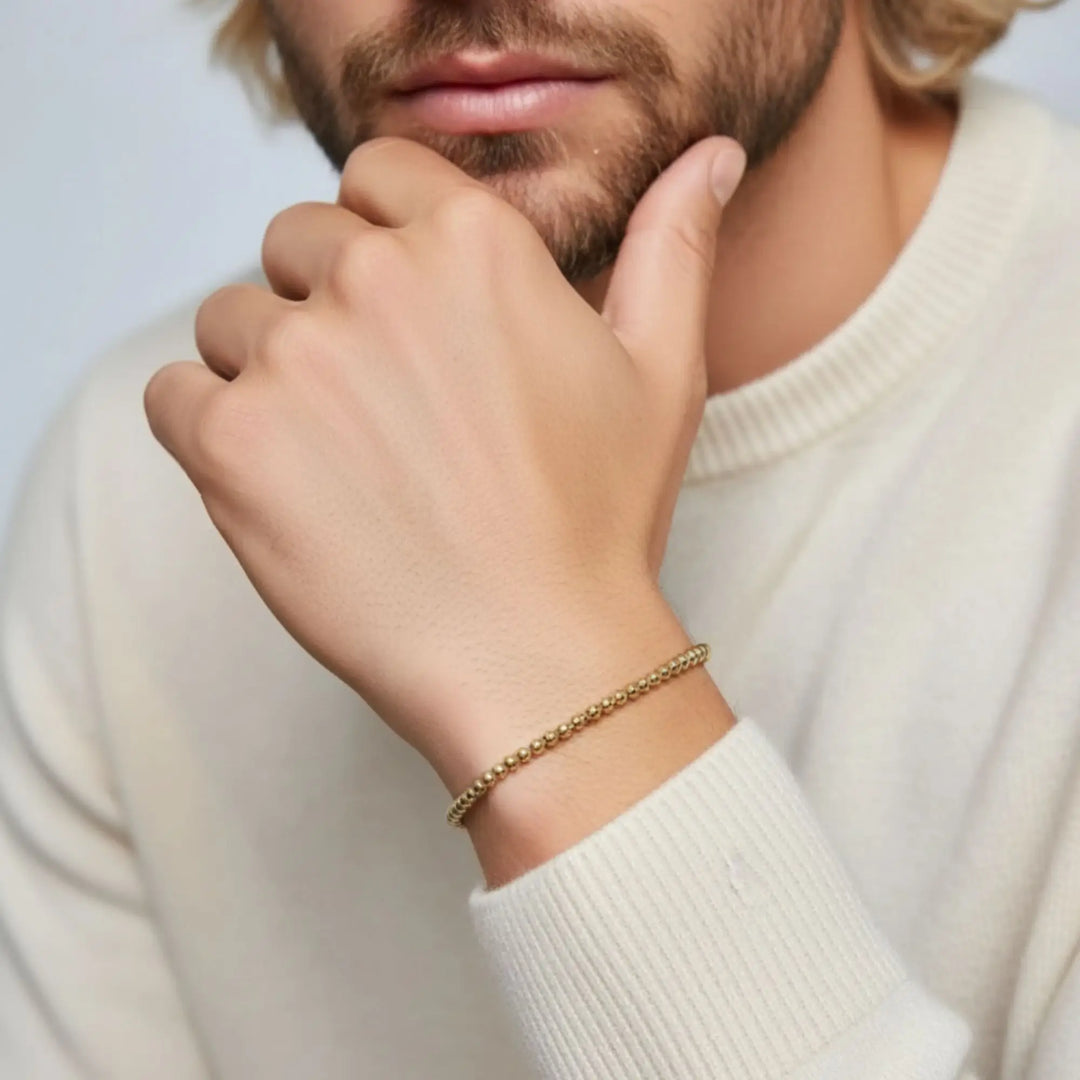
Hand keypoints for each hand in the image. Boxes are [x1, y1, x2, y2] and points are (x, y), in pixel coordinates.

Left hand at [142, 134, 745, 780]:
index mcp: (474, 244)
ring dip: (267, 374)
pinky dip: (209, 432)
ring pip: (231, 321)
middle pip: (295, 243)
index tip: (404, 313)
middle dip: (325, 304)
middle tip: (382, 408)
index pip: (375, 175)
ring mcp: (296, 358)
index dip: (381, 238)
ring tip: (341, 460)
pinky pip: (174, 396)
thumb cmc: (599, 524)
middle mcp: (376, 277)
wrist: (535, 658)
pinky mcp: (230, 442)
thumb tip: (711, 156)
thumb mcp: (662, 374)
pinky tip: (283, 485)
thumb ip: (675, 250)